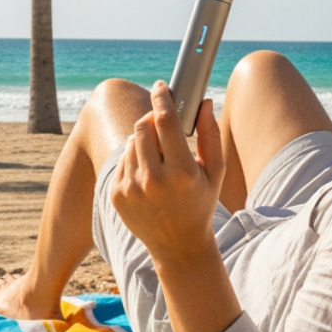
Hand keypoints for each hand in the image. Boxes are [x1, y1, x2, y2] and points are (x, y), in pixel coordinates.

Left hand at [111, 80, 226, 264]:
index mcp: (182, 172)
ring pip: (131, 142)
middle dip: (152, 117)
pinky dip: (135, 159)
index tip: (161, 85)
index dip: (162, 97)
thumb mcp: (214, 171)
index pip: (166, 121)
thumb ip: (210, 134)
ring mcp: (132, 189)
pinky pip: (123, 161)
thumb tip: (204, 102)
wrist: (178, 246)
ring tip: (159, 156)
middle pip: (143, 127)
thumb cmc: (201, 203)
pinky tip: (149, 175)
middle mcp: (154, 181)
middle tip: (162, 120)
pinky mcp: (117, 195)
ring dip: (144, 139)